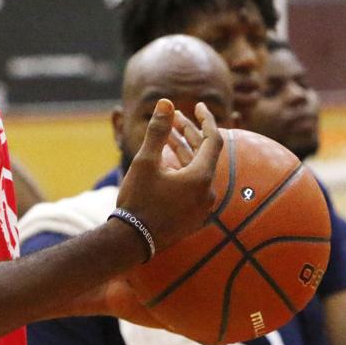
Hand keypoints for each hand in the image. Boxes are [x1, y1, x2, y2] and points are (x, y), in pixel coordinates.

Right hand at [115, 99, 221, 252]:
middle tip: (175, 117)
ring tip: (166, 136)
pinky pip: (193, 186)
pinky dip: (182, 170)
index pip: (213, 140)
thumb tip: (166, 103)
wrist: (131, 241)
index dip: (206, 120)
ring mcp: (202, 207)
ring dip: (183, 151)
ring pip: (197, 171)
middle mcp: (208, 193)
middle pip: (204, 154)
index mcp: (201, 178)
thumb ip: (158, 130)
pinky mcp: (193, 216)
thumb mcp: (146, 162)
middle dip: (189, 133)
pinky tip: (166, 161)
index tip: (199, 106)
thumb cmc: (138, 200)